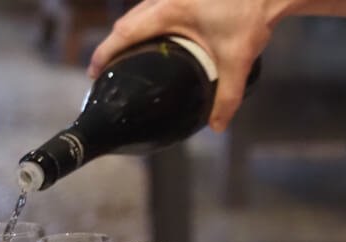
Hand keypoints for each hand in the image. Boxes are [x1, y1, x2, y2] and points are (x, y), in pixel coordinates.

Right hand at [88, 0, 285, 131]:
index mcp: (170, 11)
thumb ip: (227, 96)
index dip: (106, 52)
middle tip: (108, 69)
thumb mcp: (238, 61)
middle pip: (128, 21)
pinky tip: (155, 39)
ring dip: (130, 32)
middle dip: (114, 45)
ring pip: (140, 11)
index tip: (94, 72)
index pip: (126, 32)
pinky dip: (147, 23)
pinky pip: (154, 7)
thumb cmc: (250, 18)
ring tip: (128, 57)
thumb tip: (217, 125)